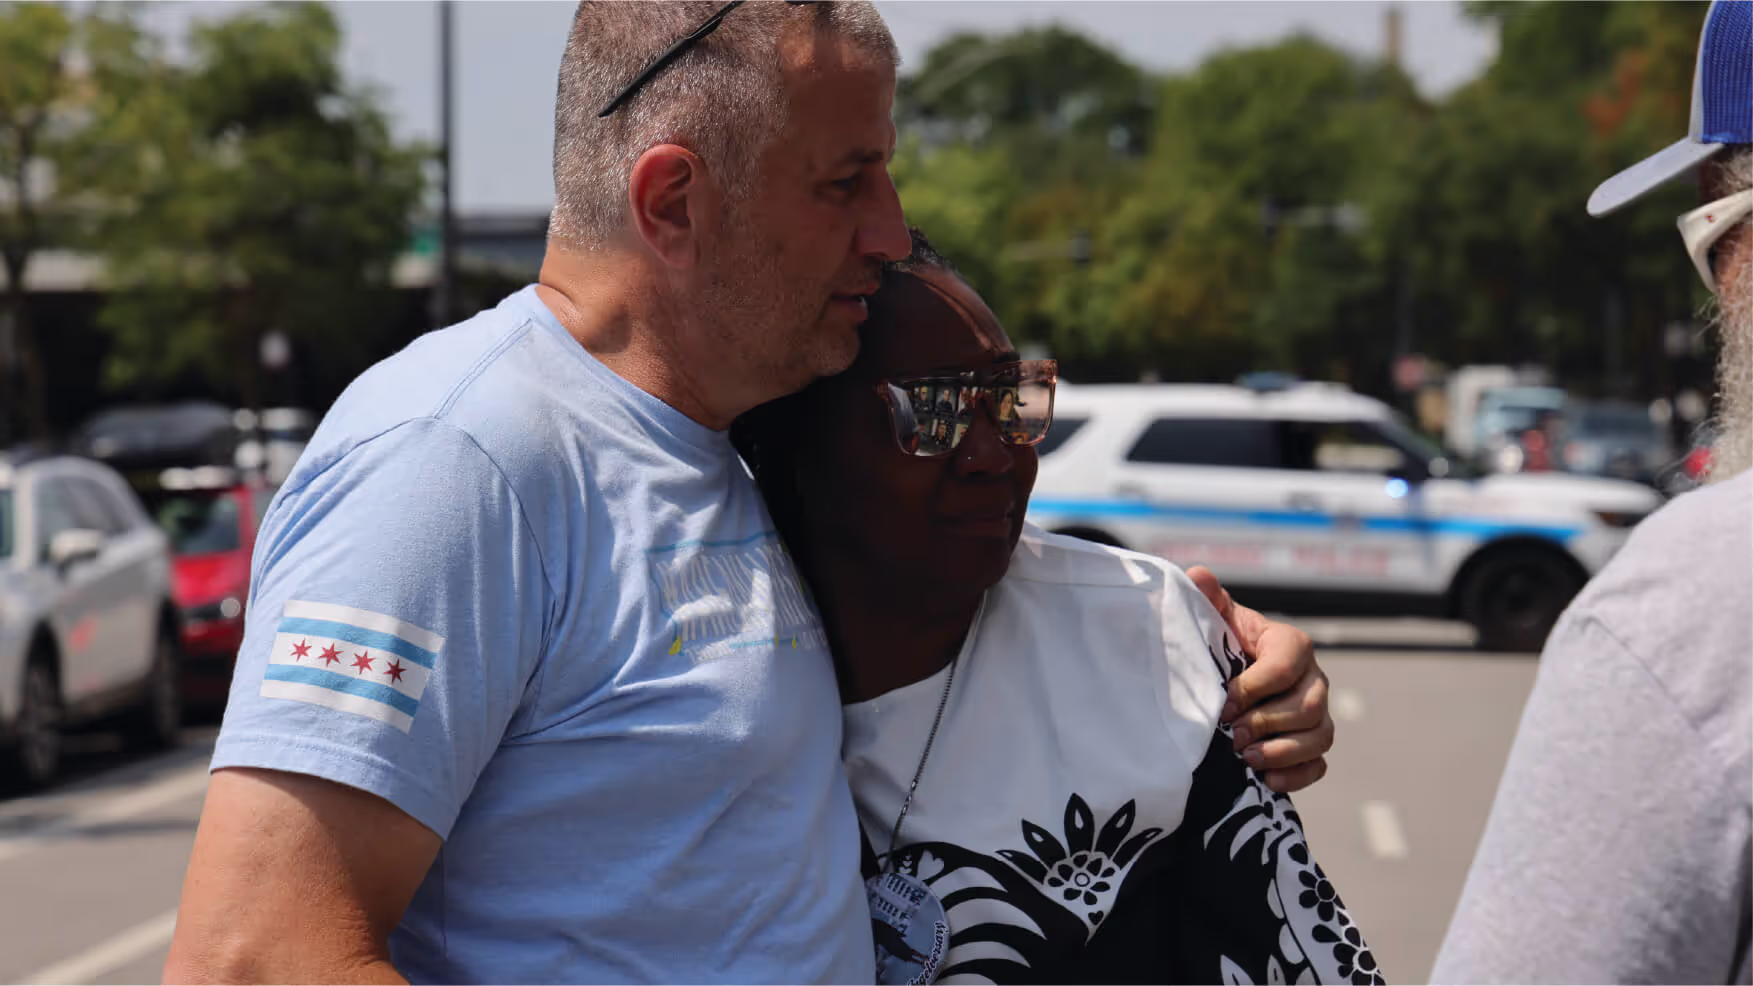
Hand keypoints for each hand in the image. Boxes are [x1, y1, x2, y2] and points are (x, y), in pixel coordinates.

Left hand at [1187, 566, 1332, 793]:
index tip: (1222, 704)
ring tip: (1248, 759)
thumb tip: (1197, 574)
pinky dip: (1297, 775)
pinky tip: (1269, 780)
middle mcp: (1313, 679)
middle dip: (1268, 723)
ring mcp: (1318, 714)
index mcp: (1290, 645)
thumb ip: (1210, 601)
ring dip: (1283, 751)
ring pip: (1320, 735)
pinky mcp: (1312, 745)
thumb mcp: (1216, 623)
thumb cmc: (1223, 648)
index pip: (1286, 664)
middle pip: (1308, 705)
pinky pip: (1320, 764)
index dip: (1254, 687)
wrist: (1227, 682)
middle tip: (1232, 737)